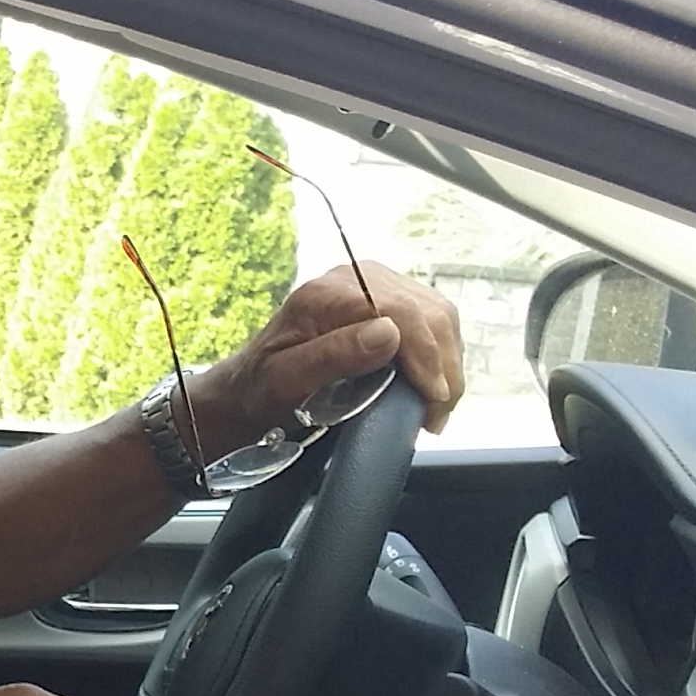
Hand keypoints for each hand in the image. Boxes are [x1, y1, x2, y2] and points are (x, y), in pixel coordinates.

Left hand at [200, 261, 463, 443]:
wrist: (247, 387)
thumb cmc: (260, 390)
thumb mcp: (284, 382)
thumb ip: (333, 356)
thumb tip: (388, 334)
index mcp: (327, 294)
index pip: (401, 313)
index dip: (427, 358)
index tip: (433, 400)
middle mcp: (353, 279)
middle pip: (427, 312)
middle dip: (443, 366)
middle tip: (436, 416)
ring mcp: (372, 285)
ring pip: (437, 315)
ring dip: (447, 362)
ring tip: (436, 407)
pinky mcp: (384, 299)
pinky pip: (430, 320)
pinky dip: (440, 355)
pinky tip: (431, 386)